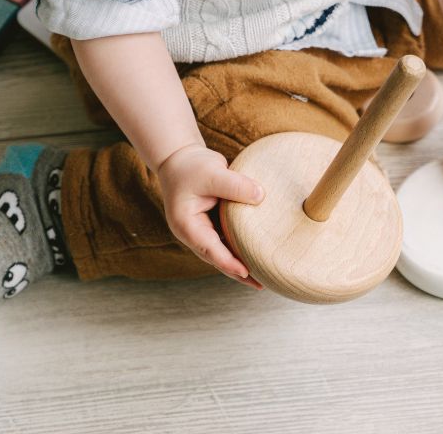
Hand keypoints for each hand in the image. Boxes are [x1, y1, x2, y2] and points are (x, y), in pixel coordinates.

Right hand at [156, 144, 264, 288]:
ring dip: (241, 261)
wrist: (179, 157)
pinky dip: (241, 245)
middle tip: (261, 284)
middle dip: (237, 271)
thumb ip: (235, 185)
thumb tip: (262, 196)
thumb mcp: (212, 172)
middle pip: (217, 257)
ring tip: (263, 275)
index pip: (210, 249)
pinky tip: (257, 251)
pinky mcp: (212, 222)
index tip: (246, 273)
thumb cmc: (191, 166)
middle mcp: (194, 232)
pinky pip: (228, 238)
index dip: (228, 262)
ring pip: (223, 250)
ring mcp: (202, 229)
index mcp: (187, 225)